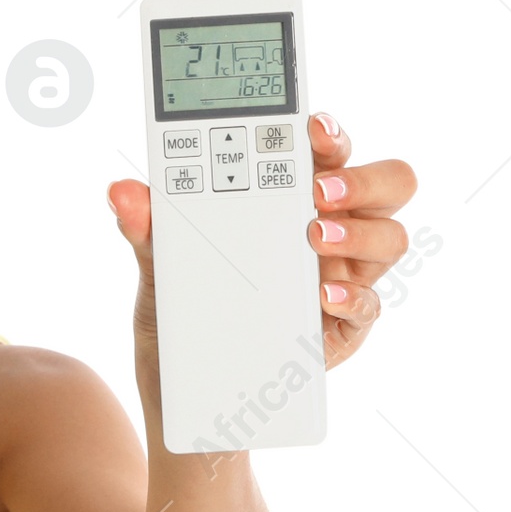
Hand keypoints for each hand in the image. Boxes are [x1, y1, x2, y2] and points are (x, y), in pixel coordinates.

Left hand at [105, 112, 417, 373]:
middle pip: (386, 185)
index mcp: (290, 198)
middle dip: (362, 178)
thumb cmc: (182, 306)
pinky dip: (352, 297)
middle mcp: (330, 227)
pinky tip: (322, 296)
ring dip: (361, 232)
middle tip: (320, 190)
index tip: (312, 128)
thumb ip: (145, 226)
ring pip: (390, 238)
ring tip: (317, 237)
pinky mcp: (343, 324)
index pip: (327, 152)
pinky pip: (369, 305)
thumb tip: (120, 193)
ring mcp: (342, 274)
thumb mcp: (157, 264)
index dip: (330, 133)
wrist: (180, 383)